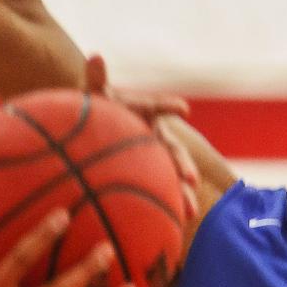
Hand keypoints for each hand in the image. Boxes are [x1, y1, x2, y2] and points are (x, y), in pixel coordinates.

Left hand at [86, 53, 199, 220]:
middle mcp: (157, 136)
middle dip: (184, 166)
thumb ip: (96, 78)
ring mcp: (157, 158)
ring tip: (187, 212)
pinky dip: (166, 209)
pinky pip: (162, 192)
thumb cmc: (98, 110)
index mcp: (145, 112)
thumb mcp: (95, 96)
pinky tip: (170, 230)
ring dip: (181, 194)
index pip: (156, 107)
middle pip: (173, 151)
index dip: (167, 107)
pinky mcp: (153, 175)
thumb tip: (96, 55)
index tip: (181, 109)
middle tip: (191, 179)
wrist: (99, 132)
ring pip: (173, 177)